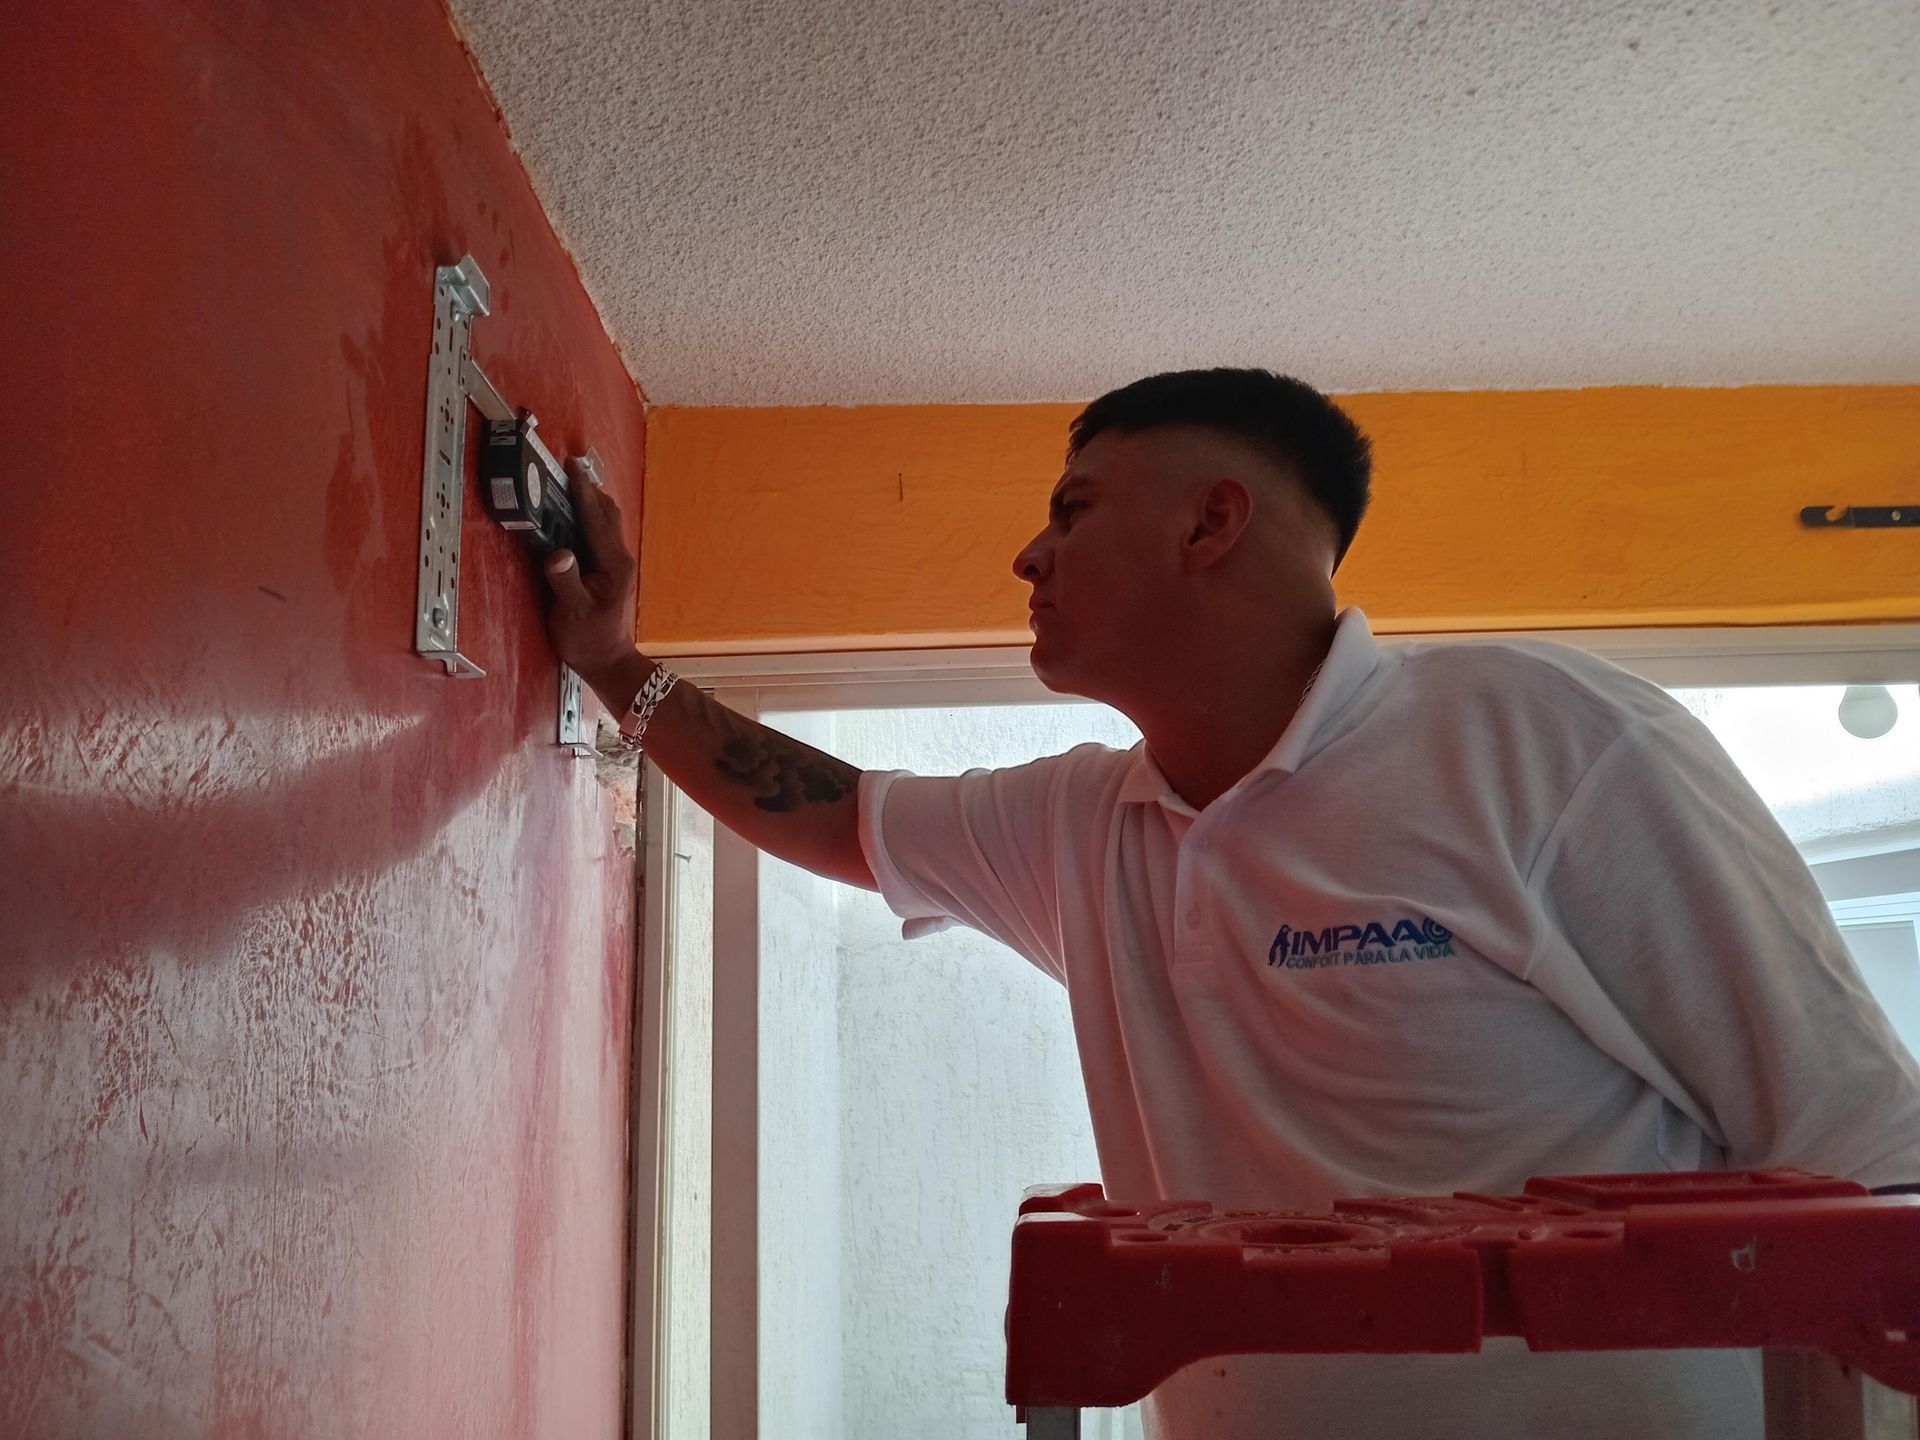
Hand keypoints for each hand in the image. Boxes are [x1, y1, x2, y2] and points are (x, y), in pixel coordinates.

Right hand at [543, 472, 638, 679]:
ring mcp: (617, 564)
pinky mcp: (610, 570)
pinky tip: (572, 515)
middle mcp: (620, 559)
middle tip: (567, 468)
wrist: (608, 662)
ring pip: (605, 522)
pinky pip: (600, 534)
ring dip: (589, 501)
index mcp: (614, 564)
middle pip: (606, 514)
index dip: (582, 491)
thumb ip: (564, 581)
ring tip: (568, 483)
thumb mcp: (571, 612)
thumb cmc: (588, 640)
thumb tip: (557, 553)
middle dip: (588, 489)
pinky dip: (588, 517)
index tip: (571, 466)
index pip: (596, 519)